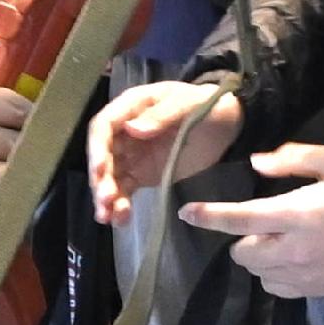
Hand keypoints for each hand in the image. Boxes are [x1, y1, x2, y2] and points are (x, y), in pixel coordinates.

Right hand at [88, 81, 243, 222]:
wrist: (226, 125)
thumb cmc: (207, 106)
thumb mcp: (188, 105)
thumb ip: (162, 115)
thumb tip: (132, 129)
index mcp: (131, 107)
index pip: (103, 126)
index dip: (97, 148)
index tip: (100, 169)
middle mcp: (124, 132)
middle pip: (103, 155)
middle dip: (101, 179)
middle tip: (106, 200)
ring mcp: (131, 155)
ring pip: (111, 177)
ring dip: (106, 197)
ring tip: (108, 217)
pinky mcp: (141, 174)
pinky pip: (125, 190)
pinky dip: (121, 205)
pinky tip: (121, 220)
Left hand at [182, 142, 323, 297]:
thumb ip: (294, 159)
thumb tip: (257, 165)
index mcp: (298, 215)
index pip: (241, 219)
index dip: (209, 216)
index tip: (186, 212)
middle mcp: (295, 250)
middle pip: (243, 252)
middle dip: (243, 236)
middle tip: (266, 222)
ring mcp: (304, 276)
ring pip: (257, 272)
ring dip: (259, 255)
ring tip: (283, 240)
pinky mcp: (314, 291)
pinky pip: (276, 288)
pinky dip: (274, 274)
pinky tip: (292, 259)